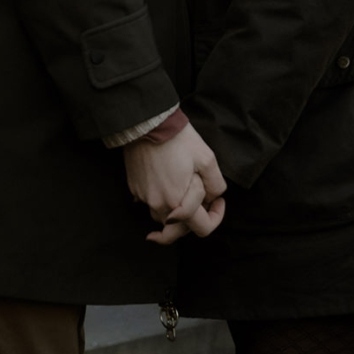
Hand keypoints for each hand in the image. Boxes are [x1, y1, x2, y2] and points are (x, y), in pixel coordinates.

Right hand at [124, 123, 226, 244]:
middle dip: (194, 219)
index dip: (216, 216)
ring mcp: (144, 198)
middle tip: (202, 201)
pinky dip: (163, 199)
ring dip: (177, 211)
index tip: (218, 200)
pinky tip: (168, 180)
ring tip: (184, 188)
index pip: (202, 228)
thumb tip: (213, 198)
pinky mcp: (135, 189)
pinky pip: (152, 203)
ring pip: (165, 218)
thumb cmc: (178, 139)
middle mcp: (159, 206)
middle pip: (180, 230)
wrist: (147, 123)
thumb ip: (216, 185)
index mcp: (178, 202)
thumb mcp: (207, 159)